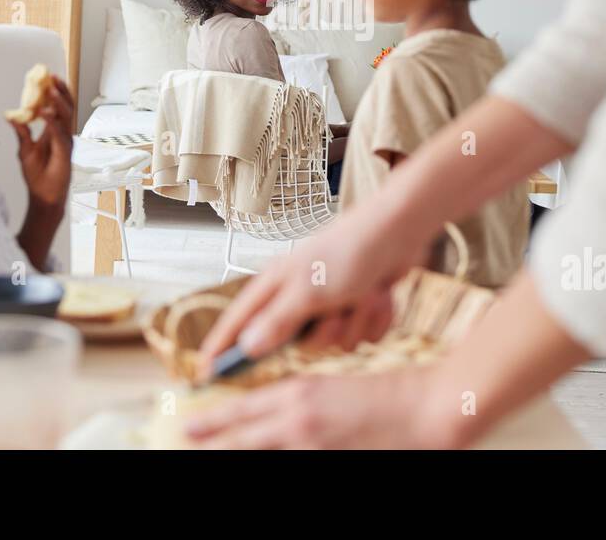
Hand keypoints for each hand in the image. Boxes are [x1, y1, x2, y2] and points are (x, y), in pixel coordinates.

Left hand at [11, 76, 74, 210]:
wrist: (43, 196)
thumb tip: (12, 116)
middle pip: (66, 108)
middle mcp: (63, 134)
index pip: (57, 108)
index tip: (48, 79)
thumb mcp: (25, 150)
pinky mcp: (65, 152)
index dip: (55, 93)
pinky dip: (53, 121)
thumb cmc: (37, 176)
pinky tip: (45, 112)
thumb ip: (22, 132)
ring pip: (66, 117)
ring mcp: (66, 142)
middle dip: (61, 92)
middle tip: (52, 78)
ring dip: (58, 102)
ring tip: (50, 90)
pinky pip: (60, 133)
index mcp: (54, 132)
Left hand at [184, 368, 458, 448]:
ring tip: (216, 453)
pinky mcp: (330, 463)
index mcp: (298, 394)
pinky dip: (274, 464)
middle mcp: (297, 422)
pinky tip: (269, 461)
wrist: (425, 409)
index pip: (241, 411)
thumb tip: (272, 418)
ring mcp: (311, 448)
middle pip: (241, 441)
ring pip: (260, 456)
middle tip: (188, 444)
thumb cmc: (386, 394)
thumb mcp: (331, 388)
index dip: (212, 422)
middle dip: (214, 445)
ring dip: (239, 454)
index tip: (190, 427)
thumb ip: (298, 403)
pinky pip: (290, 467)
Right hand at [197, 199, 429, 369]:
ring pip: (336, 344)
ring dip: (355, 322)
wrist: (399, 231)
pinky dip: (375, 319)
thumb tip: (247, 348)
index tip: (207, 374)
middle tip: (336, 309)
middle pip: (299, 345)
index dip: (222, 347)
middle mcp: (299, 296)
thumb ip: (278, 322)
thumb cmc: (349, 250)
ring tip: (363, 294)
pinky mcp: (357, 308)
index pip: (238, 322)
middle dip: (325, 333)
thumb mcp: (309, 291)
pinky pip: (362, 337)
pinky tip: (379, 295)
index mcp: (276, 285)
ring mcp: (330, 303)